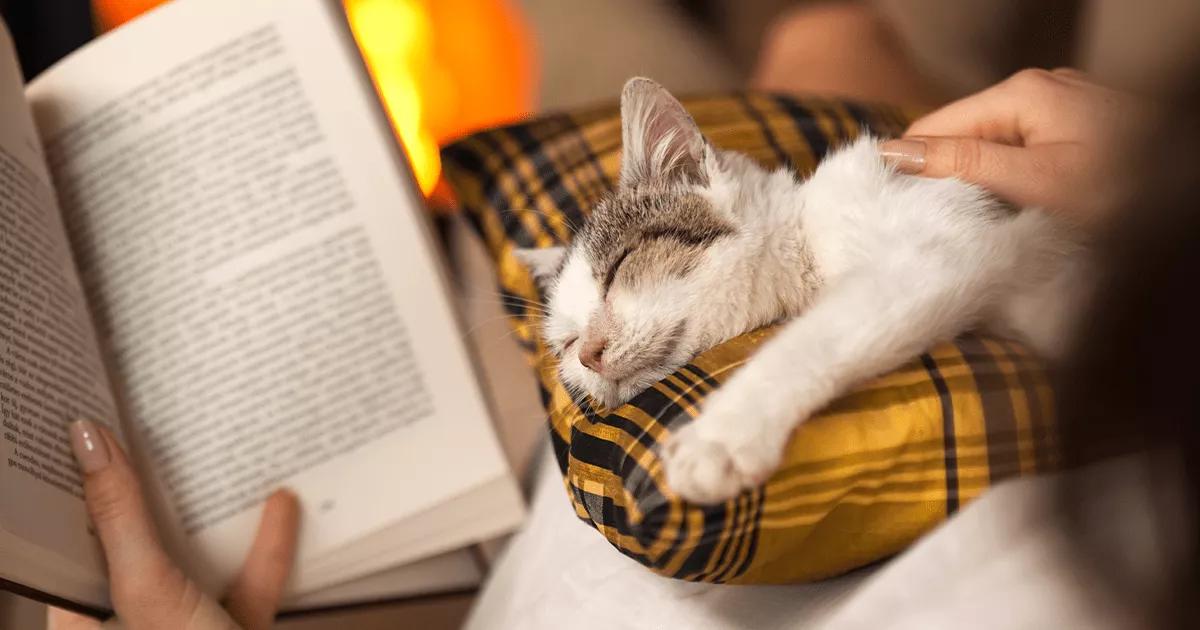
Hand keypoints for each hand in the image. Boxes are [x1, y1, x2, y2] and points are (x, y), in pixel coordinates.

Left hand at [47, 420, 299, 629]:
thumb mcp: (149, 593)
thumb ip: (122, 519)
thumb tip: (92, 442)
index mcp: (83, 618)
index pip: (69, 538)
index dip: (76, 484)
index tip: (89, 430)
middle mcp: (129, 622)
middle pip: (133, 542)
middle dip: (146, 490)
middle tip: (149, 428)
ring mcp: (184, 626)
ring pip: (194, 559)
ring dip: (212, 514)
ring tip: (216, 460)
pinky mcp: (234, 628)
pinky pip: (249, 580)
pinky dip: (269, 543)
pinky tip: (283, 505)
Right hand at [880, 68, 1149, 227]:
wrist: (1191, 191)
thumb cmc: (1128, 190)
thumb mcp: (1038, 182)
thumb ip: (964, 163)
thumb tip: (895, 153)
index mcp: (1022, 93)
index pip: (935, 126)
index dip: (910, 169)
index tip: (892, 216)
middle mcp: (1039, 89)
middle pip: (963, 134)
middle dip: (946, 178)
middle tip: (934, 230)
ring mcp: (1062, 107)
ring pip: (993, 145)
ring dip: (979, 184)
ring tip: (973, 226)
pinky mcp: (1079, 129)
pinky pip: (1024, 151)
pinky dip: (1012, 181)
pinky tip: (1015, 211)